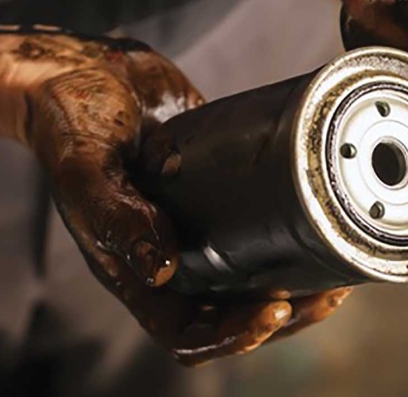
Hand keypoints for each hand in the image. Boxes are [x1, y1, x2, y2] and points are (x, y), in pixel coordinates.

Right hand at [8, 34, 349, 364]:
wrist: (87, 71)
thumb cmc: (69, 122)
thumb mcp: (84, 168)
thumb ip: (117, 216)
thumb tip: (160, 268)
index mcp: (131, 267)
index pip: (185, 332)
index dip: (231, 335)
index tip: (272, 311)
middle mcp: (167, 256)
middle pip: (230, 313)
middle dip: (282, 316)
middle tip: (325, 296)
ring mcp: (196, 225)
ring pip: (252, 278)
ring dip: (295, 285)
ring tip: (338, 273)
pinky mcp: (219, 191)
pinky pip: (260, 227)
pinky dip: (293, 235)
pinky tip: (325, 220)